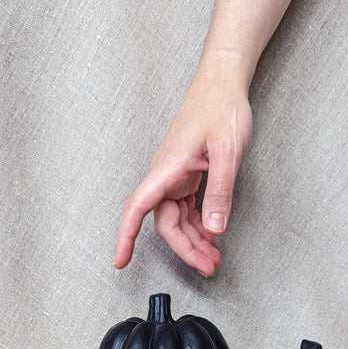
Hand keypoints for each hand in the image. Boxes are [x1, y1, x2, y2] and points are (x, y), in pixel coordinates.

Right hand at [114, 55, 252, 276]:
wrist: (223, 81)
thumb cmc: (221, 107)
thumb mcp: (227, 151)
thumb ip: (220, 191)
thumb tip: (215, 229)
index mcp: (167, 168)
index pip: (137, 208)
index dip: (125, 237)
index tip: (120, 261)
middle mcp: (166, 175)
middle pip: (165, 224)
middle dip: (185, 249)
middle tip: (207, 267)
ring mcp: (175, 176)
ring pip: (177, 219)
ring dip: (194, 240)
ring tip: (213, 258)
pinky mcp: (186, 175)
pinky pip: (186, 209)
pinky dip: (199, 225)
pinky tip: (212, 235)